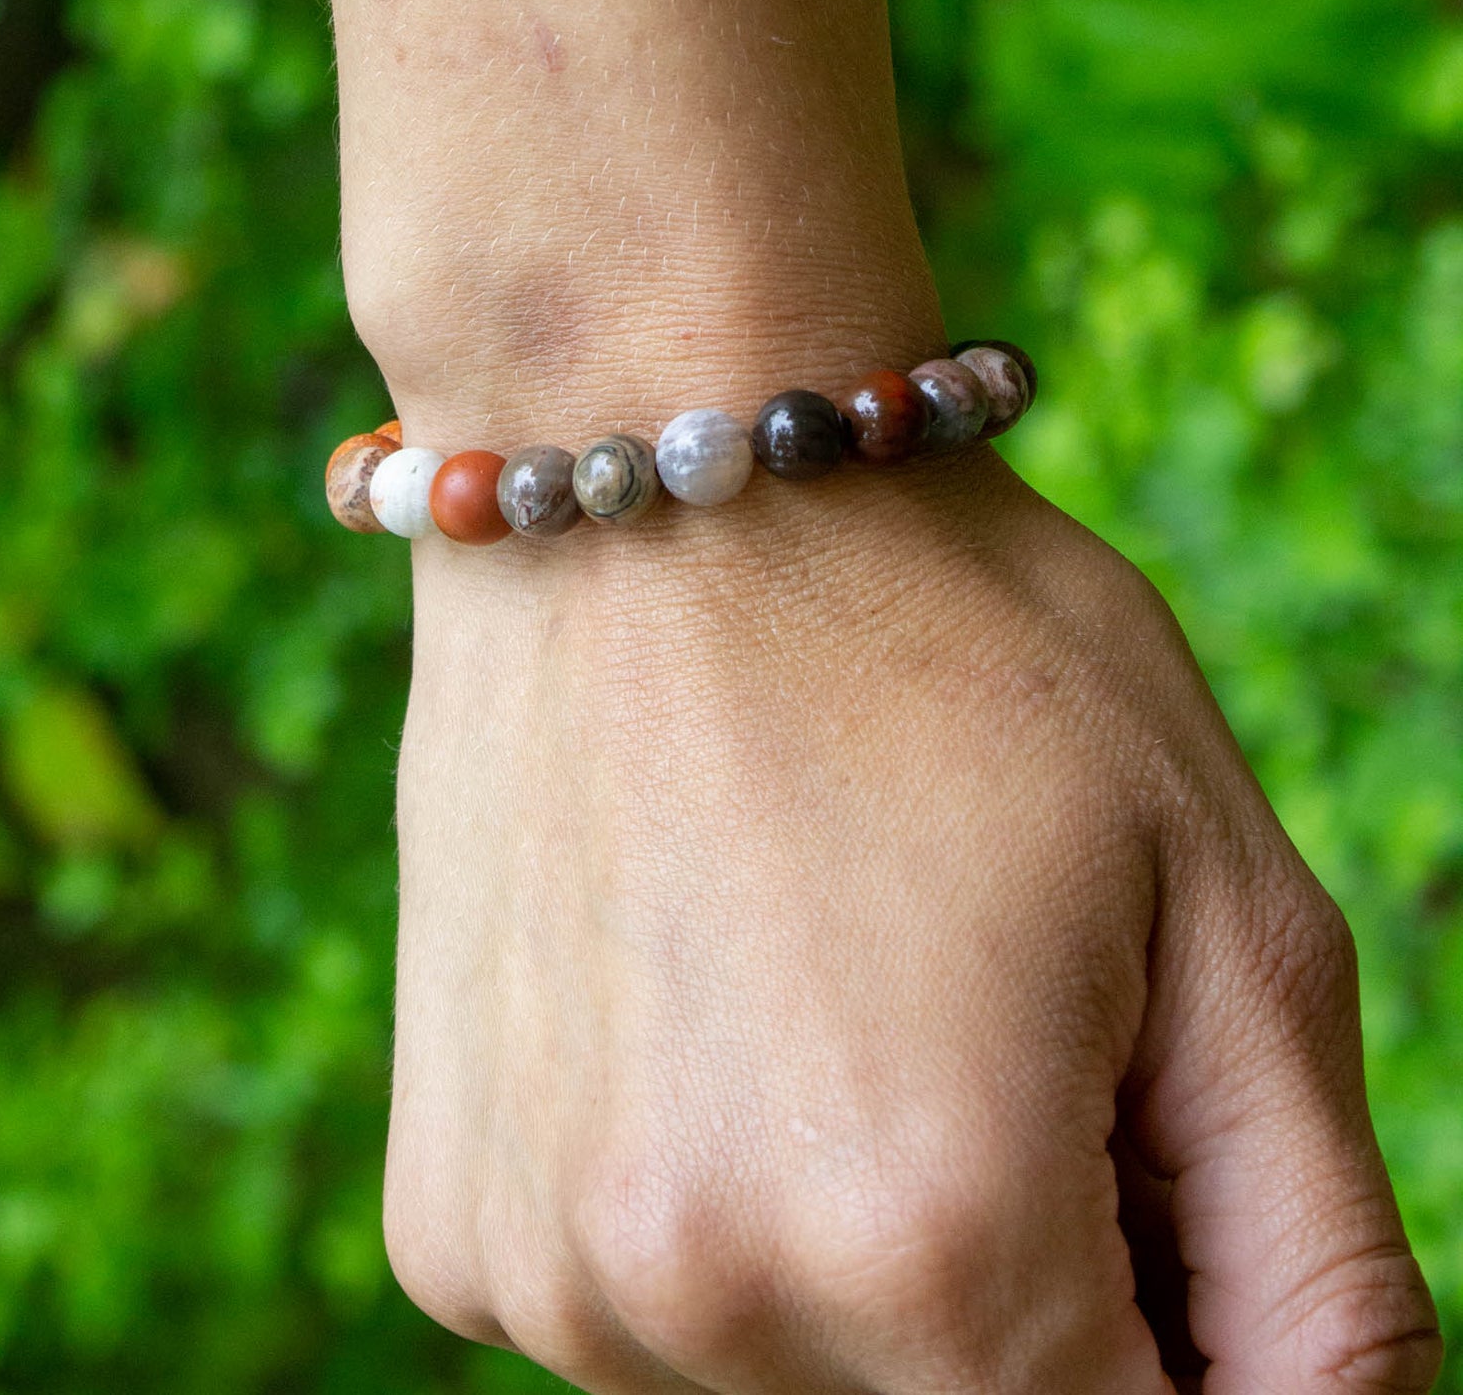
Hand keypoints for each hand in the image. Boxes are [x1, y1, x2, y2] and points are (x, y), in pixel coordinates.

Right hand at [381, 449, 1439, 1393]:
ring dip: (841, 1244)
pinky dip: (695, 1208)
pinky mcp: (452, 1222)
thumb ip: (1316, 1248)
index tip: (1123, 1145)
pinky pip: (629, 1308)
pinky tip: (691, 1007)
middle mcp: (710, 1303)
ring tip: (821, 984)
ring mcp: (552, 1270)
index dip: (1177, 1324)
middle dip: (1019, 1274)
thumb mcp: (1220, 897)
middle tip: (973, 1015)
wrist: (639, 466)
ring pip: (787, 1372)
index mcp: (940, 1244)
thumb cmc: (949, 639)